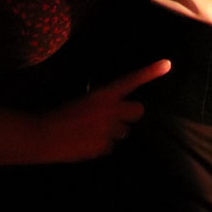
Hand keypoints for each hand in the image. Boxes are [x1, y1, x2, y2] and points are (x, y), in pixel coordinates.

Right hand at [0, 59, 171, 164]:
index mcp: (103, 94)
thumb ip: (101, 103)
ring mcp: (108, 131)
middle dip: (130, 114)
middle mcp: (110, 111)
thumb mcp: (81, 100)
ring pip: (123, 132)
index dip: (150, 72)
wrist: (43, 135)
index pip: (131, 80)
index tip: (167, 64)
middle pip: (138, 111)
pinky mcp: (102, 148)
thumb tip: (110, 109)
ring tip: (92, 130)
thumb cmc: (58, 114)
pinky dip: (101, 146)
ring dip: (113, 131)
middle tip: (116, 116)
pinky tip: (86, 142)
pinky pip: (109, 147)